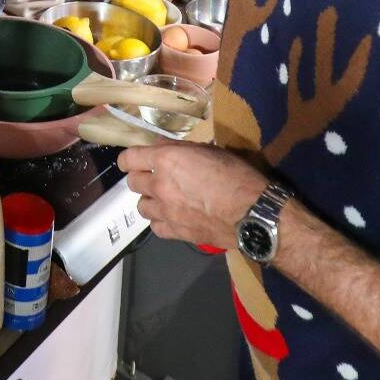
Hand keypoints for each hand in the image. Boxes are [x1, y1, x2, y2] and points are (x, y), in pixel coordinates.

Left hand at [120, 142, 268, 249]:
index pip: (129, 158)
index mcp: (166, 160)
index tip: (131, 162)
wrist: (251, 213)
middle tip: (154, 179)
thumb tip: (163, 148)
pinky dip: (160, 221)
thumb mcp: (210, 151)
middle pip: (133, 183)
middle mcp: (159, 185)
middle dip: (141, 178)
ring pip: (141, 206)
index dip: (128, 159)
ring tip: (163, 199)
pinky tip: (171, 217)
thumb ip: (181, 149)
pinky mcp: (174, 231)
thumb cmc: (236, 176)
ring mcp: (165, 211)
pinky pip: (155, 227)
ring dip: (150, 201)